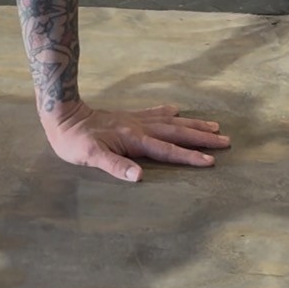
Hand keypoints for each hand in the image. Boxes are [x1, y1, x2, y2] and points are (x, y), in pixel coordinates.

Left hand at [43, 100, 229, 180]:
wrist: (62, 114)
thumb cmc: (74, 141)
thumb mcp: (90, 157)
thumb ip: (115, 166)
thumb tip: (138, 177)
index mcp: (134, 139)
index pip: (168, 151)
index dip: (190, 157)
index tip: (211, 161)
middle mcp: (140, 127)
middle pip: (177, 133)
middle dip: (202, 138)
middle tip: (226, 140)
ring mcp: (135, 119)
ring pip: (171, 121)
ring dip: (193, 124)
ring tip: (214, 125)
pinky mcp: (128, 116)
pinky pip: (155, 113)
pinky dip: (170, 113)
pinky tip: (176, 110)